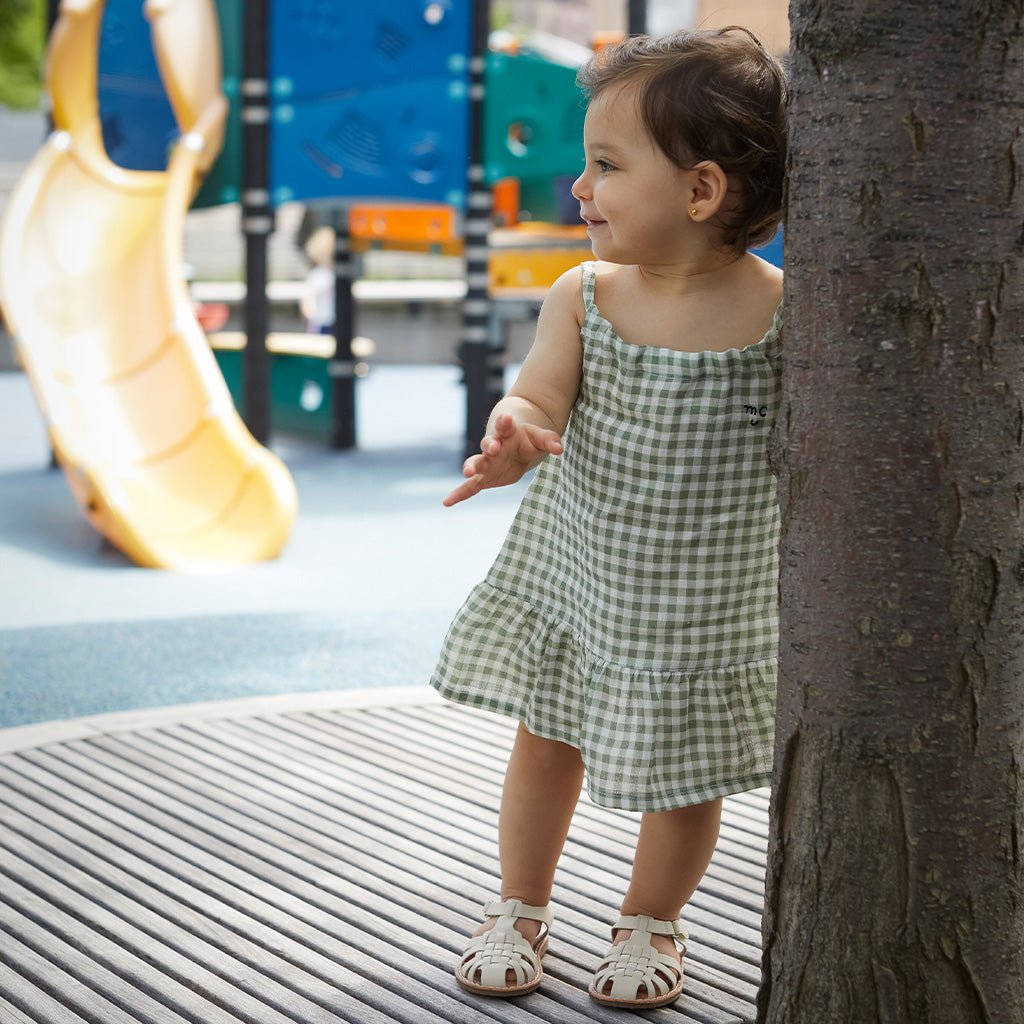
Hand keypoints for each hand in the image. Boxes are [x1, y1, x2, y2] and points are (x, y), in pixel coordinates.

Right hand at [443, 413, 562, 506]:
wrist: (513, 442)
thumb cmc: (527, 439)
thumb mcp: (539, 437)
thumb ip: (549, 440)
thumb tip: (560, 449)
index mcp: (506, 433)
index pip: (504, 426)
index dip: (504, 423)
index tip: (506, 419)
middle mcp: (493, 446)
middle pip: (488, 444)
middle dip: (489, 445)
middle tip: (492, 447)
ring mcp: (486, 462)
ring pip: (476, 463)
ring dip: (471, 466)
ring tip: (467, 472)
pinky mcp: (483, 477)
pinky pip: (469, 487)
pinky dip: (459, 494)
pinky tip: (447, 502)